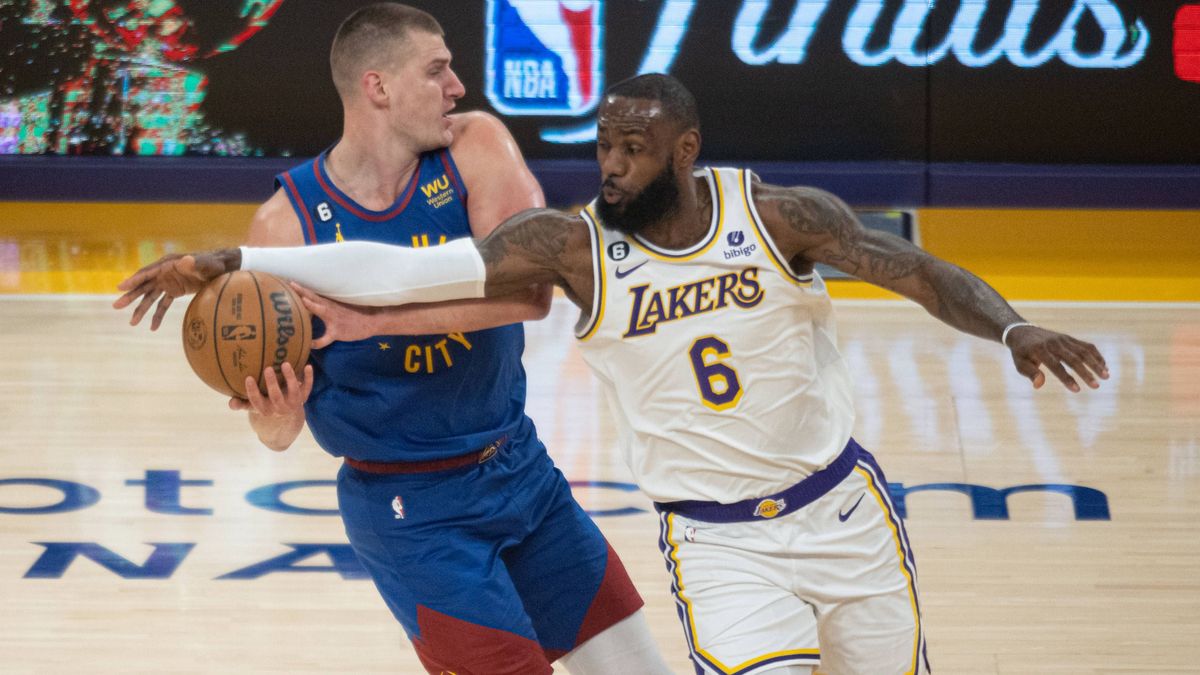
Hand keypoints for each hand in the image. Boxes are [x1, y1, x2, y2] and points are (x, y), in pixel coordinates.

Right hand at [112, 249, 237, 329]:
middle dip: (130, 296)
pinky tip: (152, 328)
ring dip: (141, 309)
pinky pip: (163, 304)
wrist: (224, 268)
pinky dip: (158, 315)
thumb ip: (196, 264)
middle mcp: (164, 273)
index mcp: (168, 264)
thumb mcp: (206, 264)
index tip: (120, 288)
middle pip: (144, 286)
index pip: (147, 273)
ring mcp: (169, 282)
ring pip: (151, 297)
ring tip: (132, 323)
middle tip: (116, 306)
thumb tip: (186, 261)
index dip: (134, 280)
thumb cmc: (214, 264)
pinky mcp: (175, 290)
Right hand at [228, 362, 313, 450]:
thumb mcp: (252, 408)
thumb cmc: (265, 407)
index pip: (256, 402)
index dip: (252, 391)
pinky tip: (308, 365)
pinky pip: (307, 388)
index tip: (248, 377)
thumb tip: (230, 402)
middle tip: (268, 369)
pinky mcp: (303, 398)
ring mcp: (293, 404)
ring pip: (293, 392)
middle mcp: (279, 408)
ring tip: (285, 363)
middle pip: (276, 397)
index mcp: (265, 410)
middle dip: (272, 384)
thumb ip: (241, 404)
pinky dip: (309, 378)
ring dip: (290, 378)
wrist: (287, 420)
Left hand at [291, 283, 381, 347]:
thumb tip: (312, 303)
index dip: (302, 288)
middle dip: (302, 291)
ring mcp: (334, 319)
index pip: (313, 293)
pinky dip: (317, 342)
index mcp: (330, 302)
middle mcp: (330, 308)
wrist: (371, 321)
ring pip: (321, 311)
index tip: (289, 281)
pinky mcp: (337, 332)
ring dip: (312, 305)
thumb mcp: (341, 306)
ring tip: (303, 301)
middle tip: (291, 284)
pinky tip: (309, 344)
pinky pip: (326, 338)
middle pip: (314, 298)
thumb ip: (326, 304)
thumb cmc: (355, 315)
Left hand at [1006, 325, 1108, 391]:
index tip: (1077, 390)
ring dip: (1096, 364)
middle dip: (1086, 373)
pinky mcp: (1070, 338)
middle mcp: (1054, 343)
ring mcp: (1063, 339)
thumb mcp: (1020, 364)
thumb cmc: (1021, 353)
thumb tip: (1039, 385)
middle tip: (1096, 386)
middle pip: (1073, 359)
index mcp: (1040, 350)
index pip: (1056, 366)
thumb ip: (1030, 373)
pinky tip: (1103, 366)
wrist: (1023, 332)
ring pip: (1083, 351)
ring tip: (1106, 376)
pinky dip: (1096, 355)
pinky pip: (1086, 346)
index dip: (1067, 378)